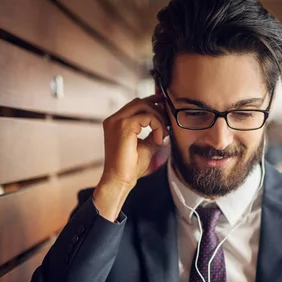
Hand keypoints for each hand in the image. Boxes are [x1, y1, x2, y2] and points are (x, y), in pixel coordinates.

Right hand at [93, 95, 168, 220]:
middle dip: (157, 108)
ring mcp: (117, 121)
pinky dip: (157, 126)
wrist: (120, 180)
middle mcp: (114, 119)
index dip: (152, 103)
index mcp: (116, 122)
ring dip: (158, 118)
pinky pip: (147, 116)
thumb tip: (165, 124)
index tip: (166, 109)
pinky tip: (159, 140)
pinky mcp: (124, 126)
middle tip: (168, 123)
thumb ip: (152, 133)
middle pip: (139, 101)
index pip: (135, 105)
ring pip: (143, 106)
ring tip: (163, 135)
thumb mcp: (146, 145)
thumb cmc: (131, 166)